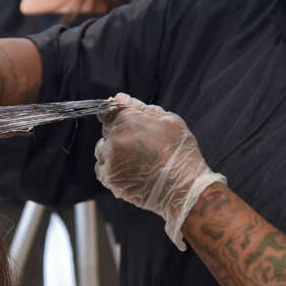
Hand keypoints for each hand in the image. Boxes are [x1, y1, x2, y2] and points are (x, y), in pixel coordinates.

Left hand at [94, 94, 225, 250]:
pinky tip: (131, 169)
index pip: (108, 111)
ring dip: (114, 151)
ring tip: (137, 159)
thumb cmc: (180, 153)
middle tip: (142, 143)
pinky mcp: (110, 180)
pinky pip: (102, 168)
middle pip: (107, 131)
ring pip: (102, 150)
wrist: (184, 188)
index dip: (116, 114)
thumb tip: (121, 98)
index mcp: (126, 122)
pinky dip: (112, 168)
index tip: (123, 119)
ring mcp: (110, 162)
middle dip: (120, 133)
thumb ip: (141, 108)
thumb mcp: (168, 120)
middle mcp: (114, 141)